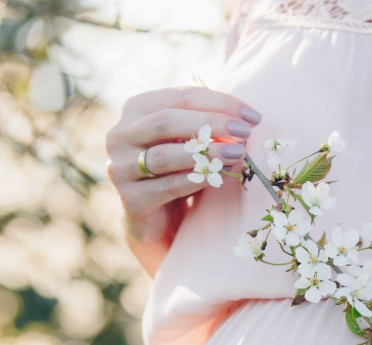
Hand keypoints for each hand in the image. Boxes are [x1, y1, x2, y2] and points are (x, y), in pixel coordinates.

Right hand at [104, 86, 261, 276]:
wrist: (155, 221)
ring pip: (164, 155)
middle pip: (165, 121)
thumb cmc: (177, 170)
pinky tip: (219, 177)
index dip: (219, 103)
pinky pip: (167, 187)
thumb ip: (206, 126)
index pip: (180, 97)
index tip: (252, 117)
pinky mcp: (130, 200)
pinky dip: (196, 180)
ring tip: (237, 154)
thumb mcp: (189, 141)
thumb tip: (244, 120)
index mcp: (137, 109)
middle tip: (244, 133)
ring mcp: (120, 168)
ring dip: (205, 154)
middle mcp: (120, 135)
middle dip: (210, 124)